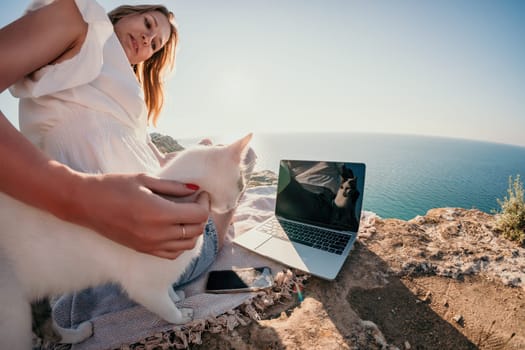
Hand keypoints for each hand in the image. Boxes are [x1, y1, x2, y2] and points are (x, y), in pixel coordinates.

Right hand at [63, 172, 210, 258]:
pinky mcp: (143, 250)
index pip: (198, 215)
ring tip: (187, 214)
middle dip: (201, 215)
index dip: (204, 203)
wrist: (84, 203)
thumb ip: (173, 186)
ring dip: (193, 230)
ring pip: (188, 244)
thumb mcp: (144, 180)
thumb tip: (195, 189)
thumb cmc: (113, 186)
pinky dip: (181, 243)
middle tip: (196, 201)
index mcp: (159, 213)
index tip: (201, 193)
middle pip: (196, 230)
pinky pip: (172, 253)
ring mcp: (150, 245)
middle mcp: (157, 233)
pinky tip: (176, 228)